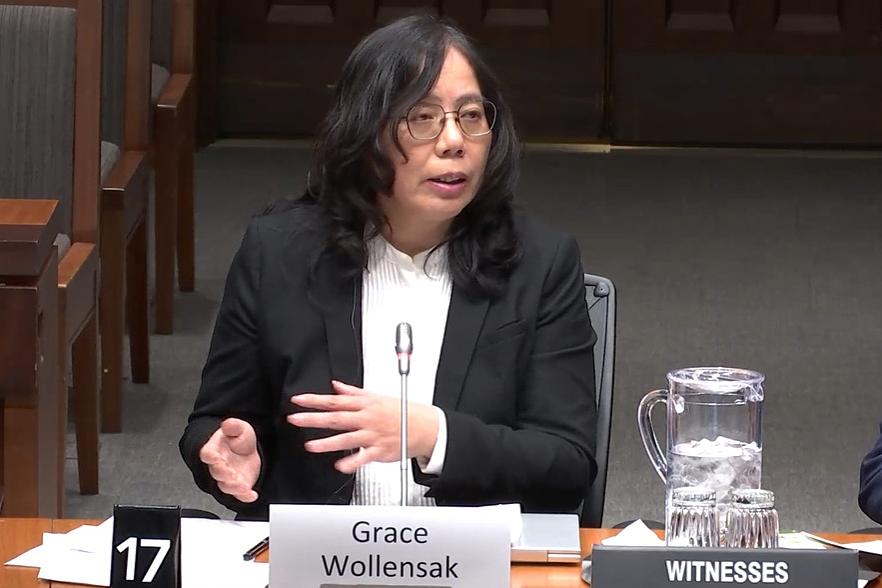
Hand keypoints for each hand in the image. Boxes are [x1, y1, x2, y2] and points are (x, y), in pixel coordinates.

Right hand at [198, 418, 260, 502]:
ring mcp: (227, 478)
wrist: (246, 451)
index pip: (207, 454)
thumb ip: (233, 426)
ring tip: (242, 487)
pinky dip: (245, 497)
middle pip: (216, 472)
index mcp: (214, 450)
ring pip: (225, 485)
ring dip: (233, 487)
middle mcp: (218, 466)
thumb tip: (226, 425)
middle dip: (223, 474)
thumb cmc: (237, 440)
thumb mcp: (239, 428)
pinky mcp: (238, 485)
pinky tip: (251, 495)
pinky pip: (239, 494)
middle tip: (230, 474)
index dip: (210, 456)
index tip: (215, 457)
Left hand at [287, 380, 438, 473]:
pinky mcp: (380, 451)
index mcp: (365, 404)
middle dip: (314, 419)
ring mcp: (373, 435)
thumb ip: (354, 393)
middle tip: (295, 419)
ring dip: (328, 442)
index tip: (298, 400)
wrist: (426, 427)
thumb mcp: (378, 397)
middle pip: (337, 418)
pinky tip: (340, 466)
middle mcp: (367, 419)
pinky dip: (352, 462)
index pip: (336, 401)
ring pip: (347, 438)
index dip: (315, 400)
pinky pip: (364, 458)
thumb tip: (336, 386)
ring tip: (310, 445)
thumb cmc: (402, 412)